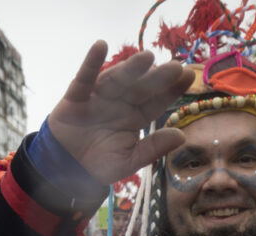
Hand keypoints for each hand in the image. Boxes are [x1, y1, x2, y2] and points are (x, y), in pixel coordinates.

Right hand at [47, 42, 194, 185]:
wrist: (66, 169)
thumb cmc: (99, 164)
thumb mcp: (129, 160)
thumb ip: (153, 148)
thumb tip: (182, 136)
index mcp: (135, 117)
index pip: (157, 101)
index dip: (172, 89)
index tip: (189, 76)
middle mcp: (120, 102)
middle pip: (141, 87)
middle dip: (157, 77)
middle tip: (175, 67)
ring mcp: (99, 97)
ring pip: (117, 80)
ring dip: (130, 68)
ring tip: (147, 57)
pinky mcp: (77, 96)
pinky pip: (84, 77)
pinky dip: (91, 62)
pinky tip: (100, 46)